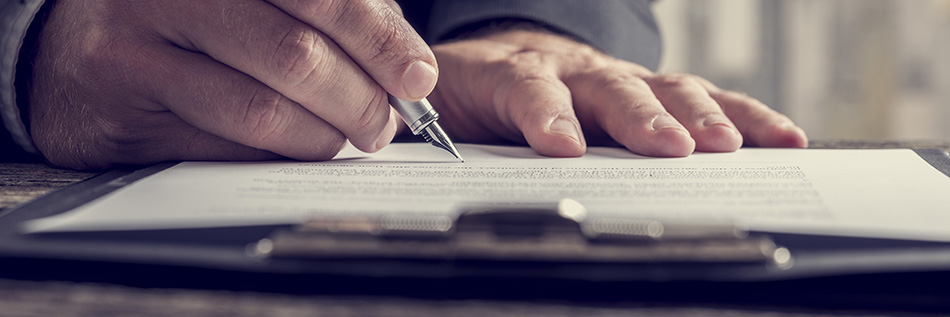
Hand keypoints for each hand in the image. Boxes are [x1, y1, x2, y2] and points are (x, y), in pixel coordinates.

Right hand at [29, 0, 437, 168]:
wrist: (77, 46)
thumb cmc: (195, 16)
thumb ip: (337, 14)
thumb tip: (410, 67)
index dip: (378, 39)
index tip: (416, 77)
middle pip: (296, 57)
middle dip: (359, 100)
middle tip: (383, 123)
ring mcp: (139, 49)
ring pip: (262, 112)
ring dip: (322, 137)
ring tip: (344, 136)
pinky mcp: (124, 109)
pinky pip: (223, 150)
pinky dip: (274, 156)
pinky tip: (291, 146)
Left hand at [428, 29, 806, 156]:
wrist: (500, 55)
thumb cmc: (472, 91)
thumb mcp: (440, 112)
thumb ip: (437, 133)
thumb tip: (418, 163)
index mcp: (512, 75)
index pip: (529, 91)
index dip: (545, 115)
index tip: (562, 145)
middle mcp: (572, 71)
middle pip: (610, 90)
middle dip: (641, 119)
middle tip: (669, 147)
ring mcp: (616, 79)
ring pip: (666, 89)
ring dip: (700, 118)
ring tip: (729, 146)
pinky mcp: (648, 90)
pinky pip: (703, 97)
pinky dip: (742, 117)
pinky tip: (779, 136)